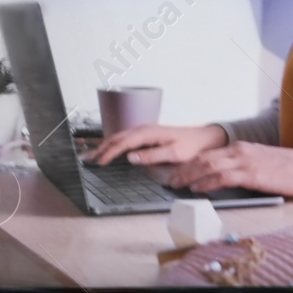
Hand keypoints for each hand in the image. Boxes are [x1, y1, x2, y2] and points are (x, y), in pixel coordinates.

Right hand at [89, 123, 227, 165]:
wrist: (203, 138)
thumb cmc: (191, 147)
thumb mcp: (174, 154)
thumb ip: (152, 156)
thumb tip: (130, 157)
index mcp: (148, 133)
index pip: (123, 142)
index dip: (109, 152)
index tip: (100, 162)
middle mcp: (144, 129)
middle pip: (117, 137)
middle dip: (102, 148)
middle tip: (88, 160)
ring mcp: (145, 131)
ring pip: (120, 137)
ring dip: (106, 146)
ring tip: (93, 156)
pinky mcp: (147, 135)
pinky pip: (126, 139)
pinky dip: (114, 144)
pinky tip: (110, 151)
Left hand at [166, 142, 292, 197]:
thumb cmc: (288, 169)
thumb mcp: (260, 163)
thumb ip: (241, 168)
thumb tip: (223, 179)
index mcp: (240, 148)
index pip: (208, 154)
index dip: (189, 163)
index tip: (175, 172)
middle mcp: (239, 151)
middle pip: (203, 158)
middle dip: (183, 169)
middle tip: (168, 180)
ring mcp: (245, 161)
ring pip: (209, 166)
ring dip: (189, 176)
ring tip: (176, 185)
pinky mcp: (252, 174)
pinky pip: (223, 177)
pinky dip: (207, 182)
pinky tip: (197, 188)